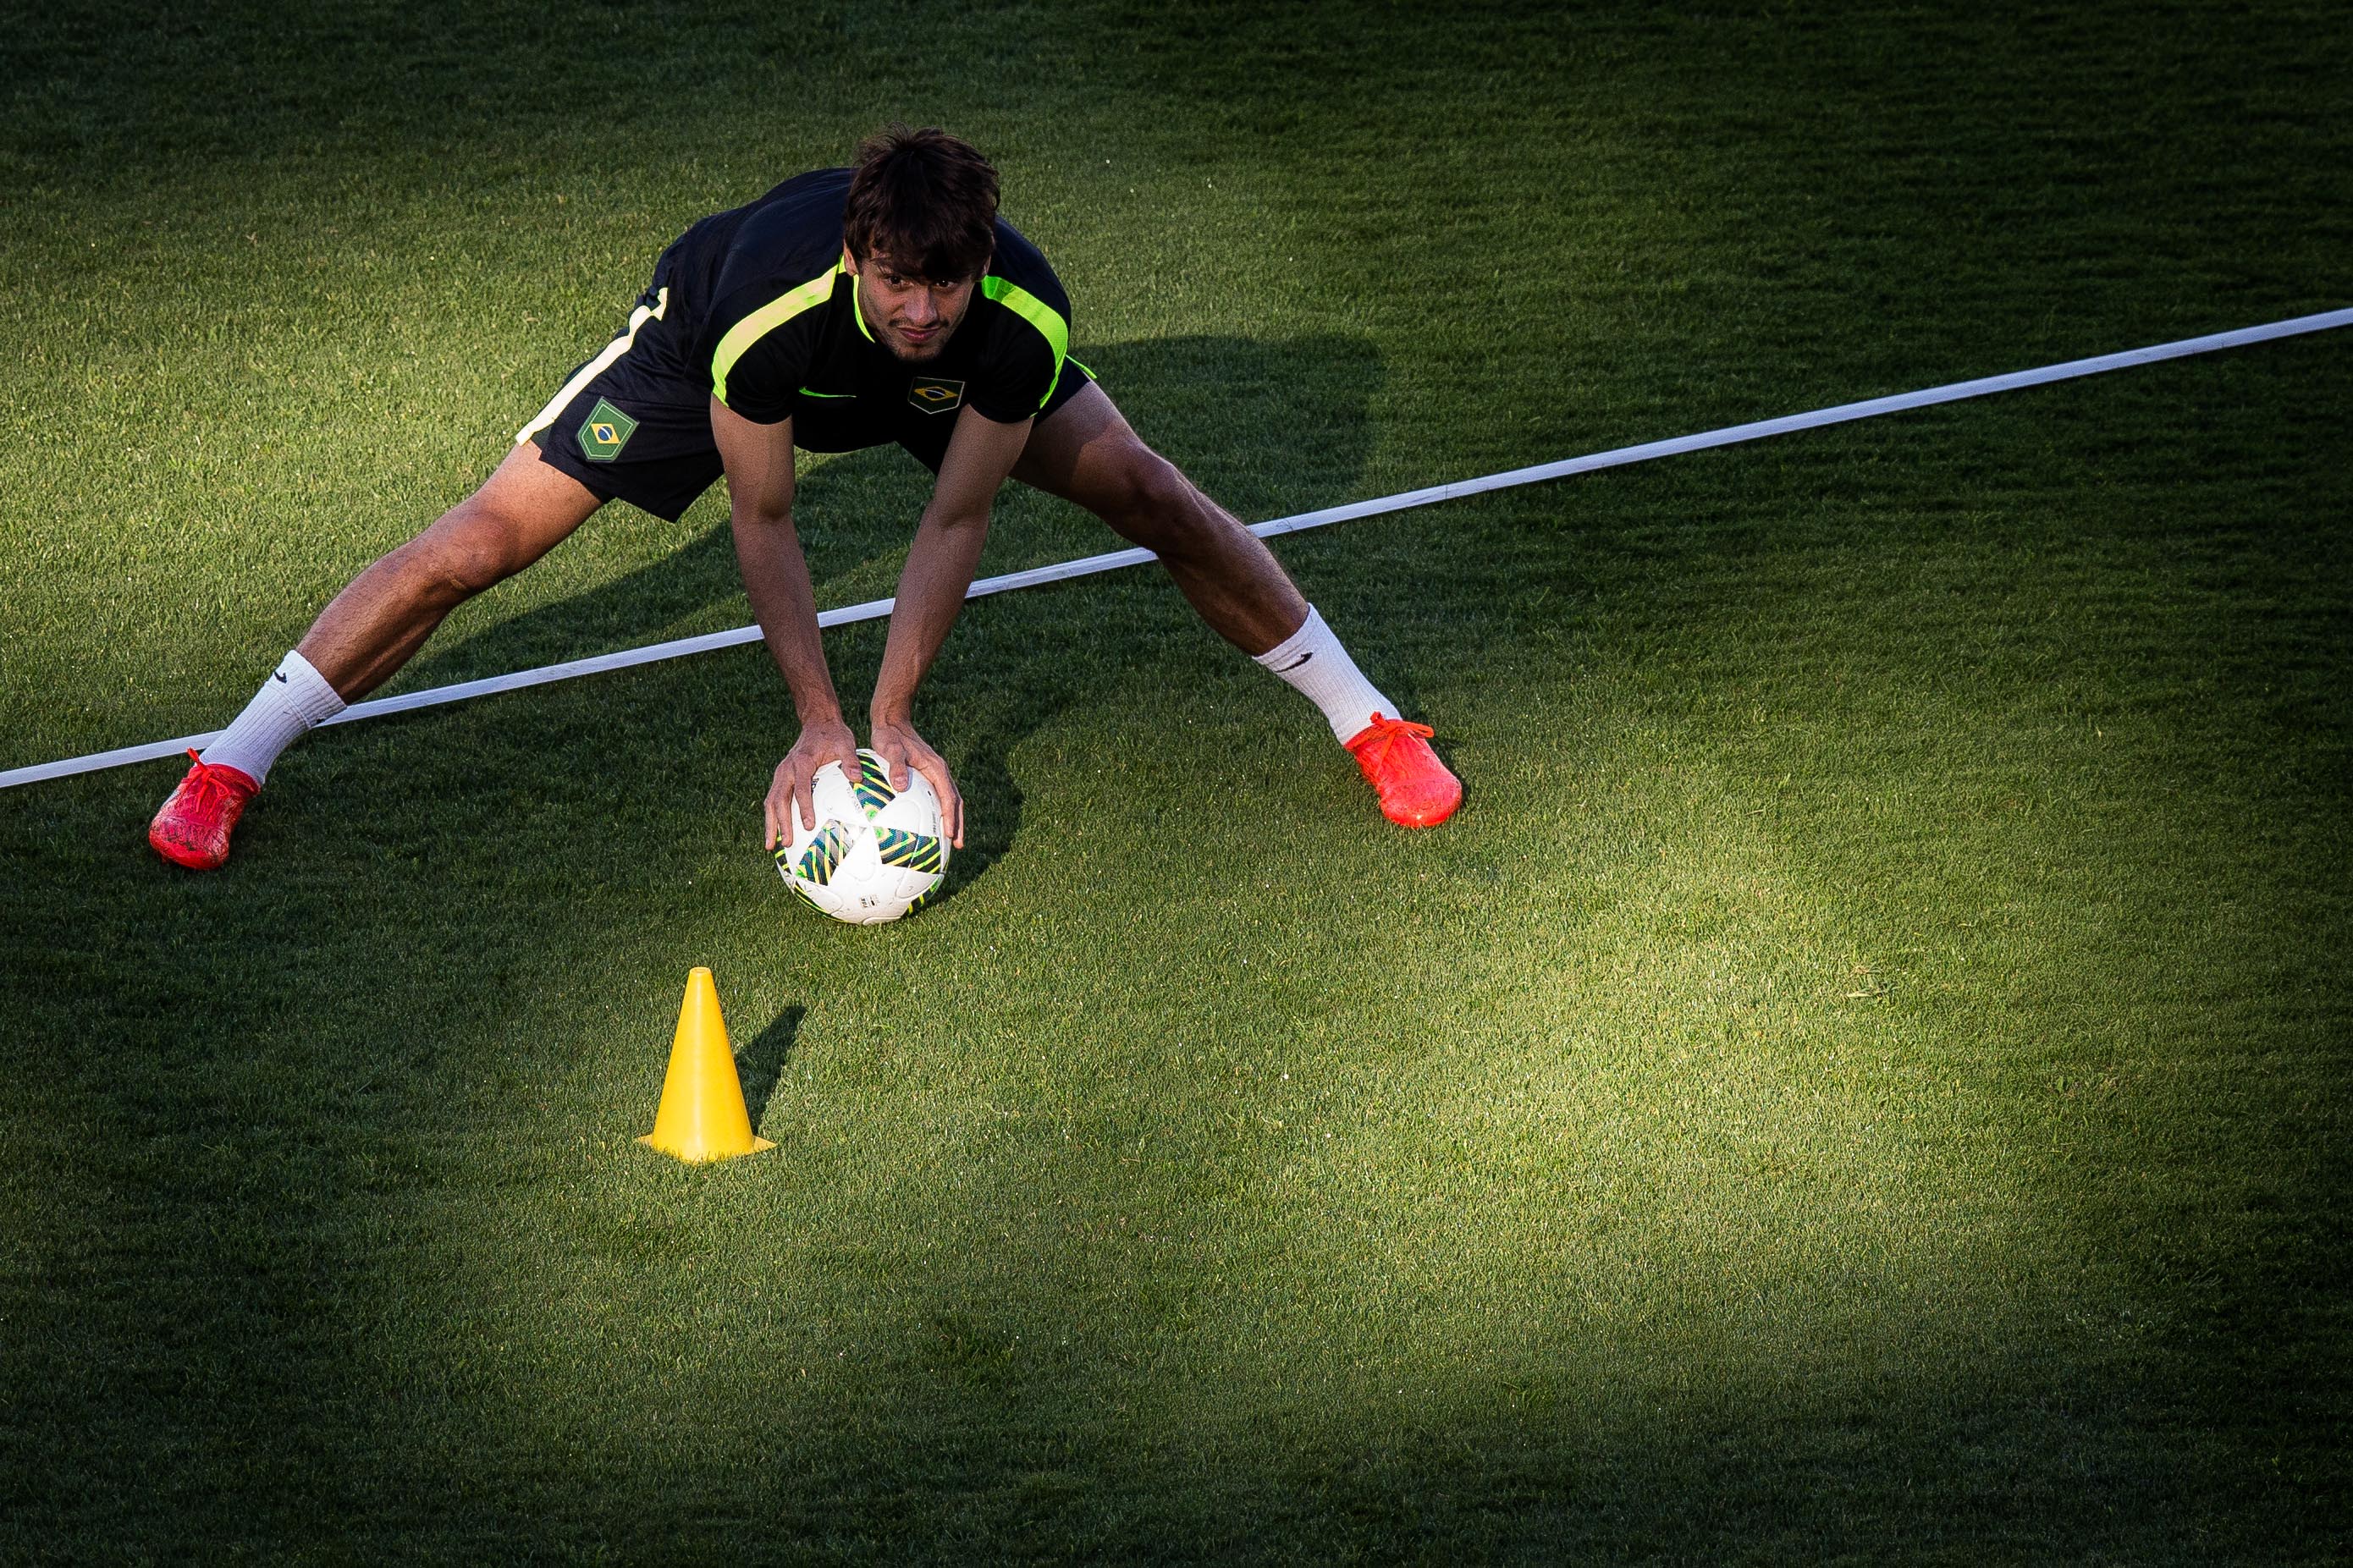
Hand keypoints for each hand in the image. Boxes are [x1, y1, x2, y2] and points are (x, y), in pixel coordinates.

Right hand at [765, 715, 859, 850]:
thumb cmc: (834, 735)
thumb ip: (851, 761)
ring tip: (770, 846)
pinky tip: (775, 833)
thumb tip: (858, 778)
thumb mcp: (846, 743)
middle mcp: (787, 769)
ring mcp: (781, 774)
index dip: (804, 808)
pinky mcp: (781, 777)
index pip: (801, 789)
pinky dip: (772, 816)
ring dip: (771, 823)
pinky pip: (773, 799)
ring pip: (771, 801)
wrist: (818, 722)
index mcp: (802, 762)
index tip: (808, 826)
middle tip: (787, 843)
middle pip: (778, 799)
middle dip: (781, 823)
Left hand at [867, 716, 963, 848]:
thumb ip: (896, 766)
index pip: (948, 797)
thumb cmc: (890, 735)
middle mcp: (939, 771)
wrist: (892, 721)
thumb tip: (900, 785)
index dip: (951, 817)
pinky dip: (941, 811)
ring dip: (952, 819)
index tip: (950, 835)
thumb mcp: (891, 749)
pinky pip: (938, 796)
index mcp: (935, 768)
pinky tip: (931, 823)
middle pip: (955, 801)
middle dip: (958, 823)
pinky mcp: (927, 774)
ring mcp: (935, 773)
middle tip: (958, 845)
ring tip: (951, 839)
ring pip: (949, 799)